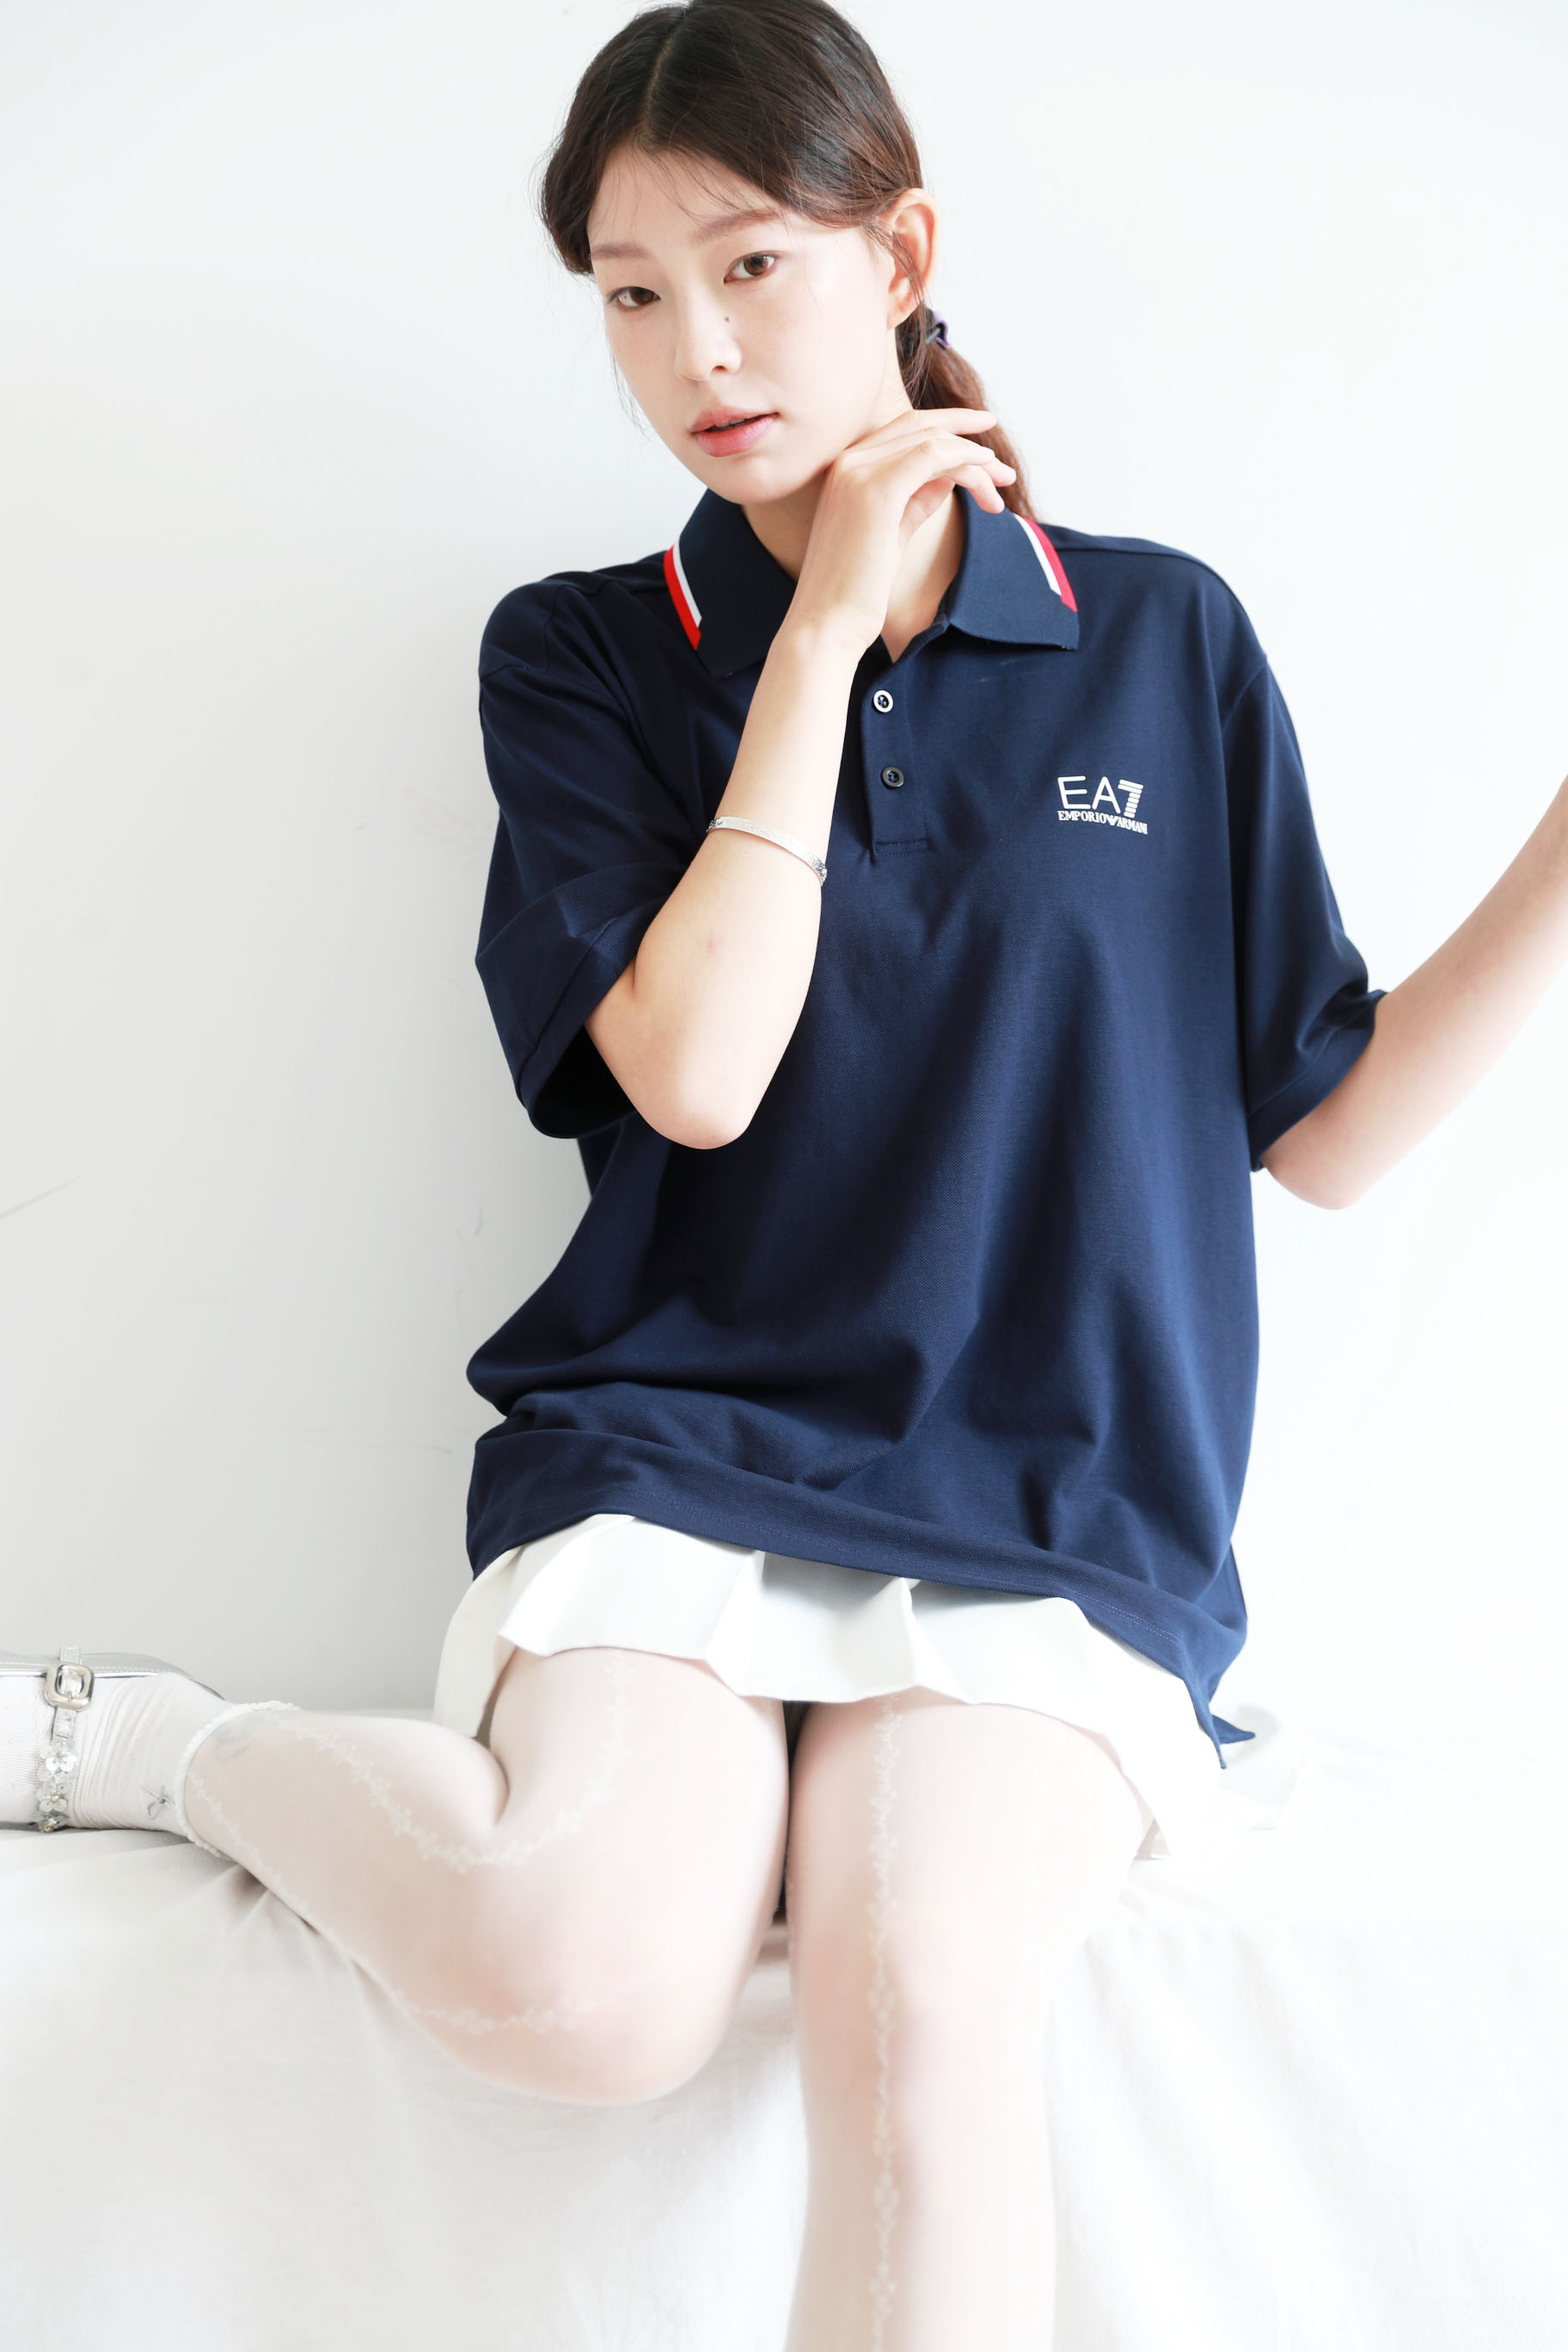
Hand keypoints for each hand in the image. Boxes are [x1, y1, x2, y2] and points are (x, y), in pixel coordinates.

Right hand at [785, 407, 1016, 655]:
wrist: (825, 625)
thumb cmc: (854, 591)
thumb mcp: (890, 534)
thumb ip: (914, 500)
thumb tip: (947, 476)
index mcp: (844, 470)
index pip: (903, 430)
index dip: (948, 429)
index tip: (983, 449)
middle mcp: (847, 462)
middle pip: (919, 425)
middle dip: (968, 435)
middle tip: (1003, 465)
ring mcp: (857, 472)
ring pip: (932, 441)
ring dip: (976, 459)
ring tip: (1002, 487)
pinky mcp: (875, 491)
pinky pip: (933, 456)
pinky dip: (965, 461)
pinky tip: (987, 479)